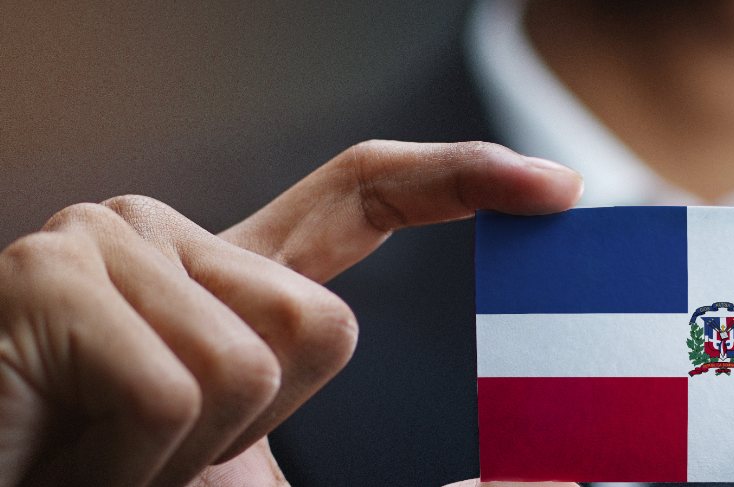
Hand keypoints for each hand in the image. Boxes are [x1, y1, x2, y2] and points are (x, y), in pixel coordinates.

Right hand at [0, 141, 582, 485]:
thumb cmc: (110, 479)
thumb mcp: (245, 466)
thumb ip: (339, 444)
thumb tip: (519, 485)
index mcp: (222, 274)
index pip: (359, 194)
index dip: (460, 179)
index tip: (555, 187)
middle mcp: (166, 234)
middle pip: (323, 320)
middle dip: (259, 429)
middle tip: (151, 455)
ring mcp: (106, 241)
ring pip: (253, 359)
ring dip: (187, 456)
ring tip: (102, 456)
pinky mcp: (52, 274)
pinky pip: (175, 389)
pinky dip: (136, 466)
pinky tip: (67, 459)